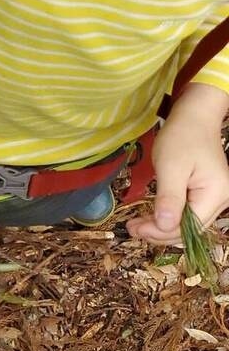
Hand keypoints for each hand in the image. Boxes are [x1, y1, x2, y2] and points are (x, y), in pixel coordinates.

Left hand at [126, 83, 228, 242]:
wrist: (195, 118)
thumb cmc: (182, 137)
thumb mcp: (170, 166)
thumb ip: (169, 198)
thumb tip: (164, 226)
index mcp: (216, 195)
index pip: (187, 227)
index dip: (160, 232)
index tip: (134, 228)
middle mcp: (222, 201)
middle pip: (189, 230)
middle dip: (159, 232)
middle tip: (131, 228)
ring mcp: (216, 199)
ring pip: (188, 225)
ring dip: (162, 228)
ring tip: (137, 226)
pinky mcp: (207, 195)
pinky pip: (188, 214)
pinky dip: (169, 217)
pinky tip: (151, 218)